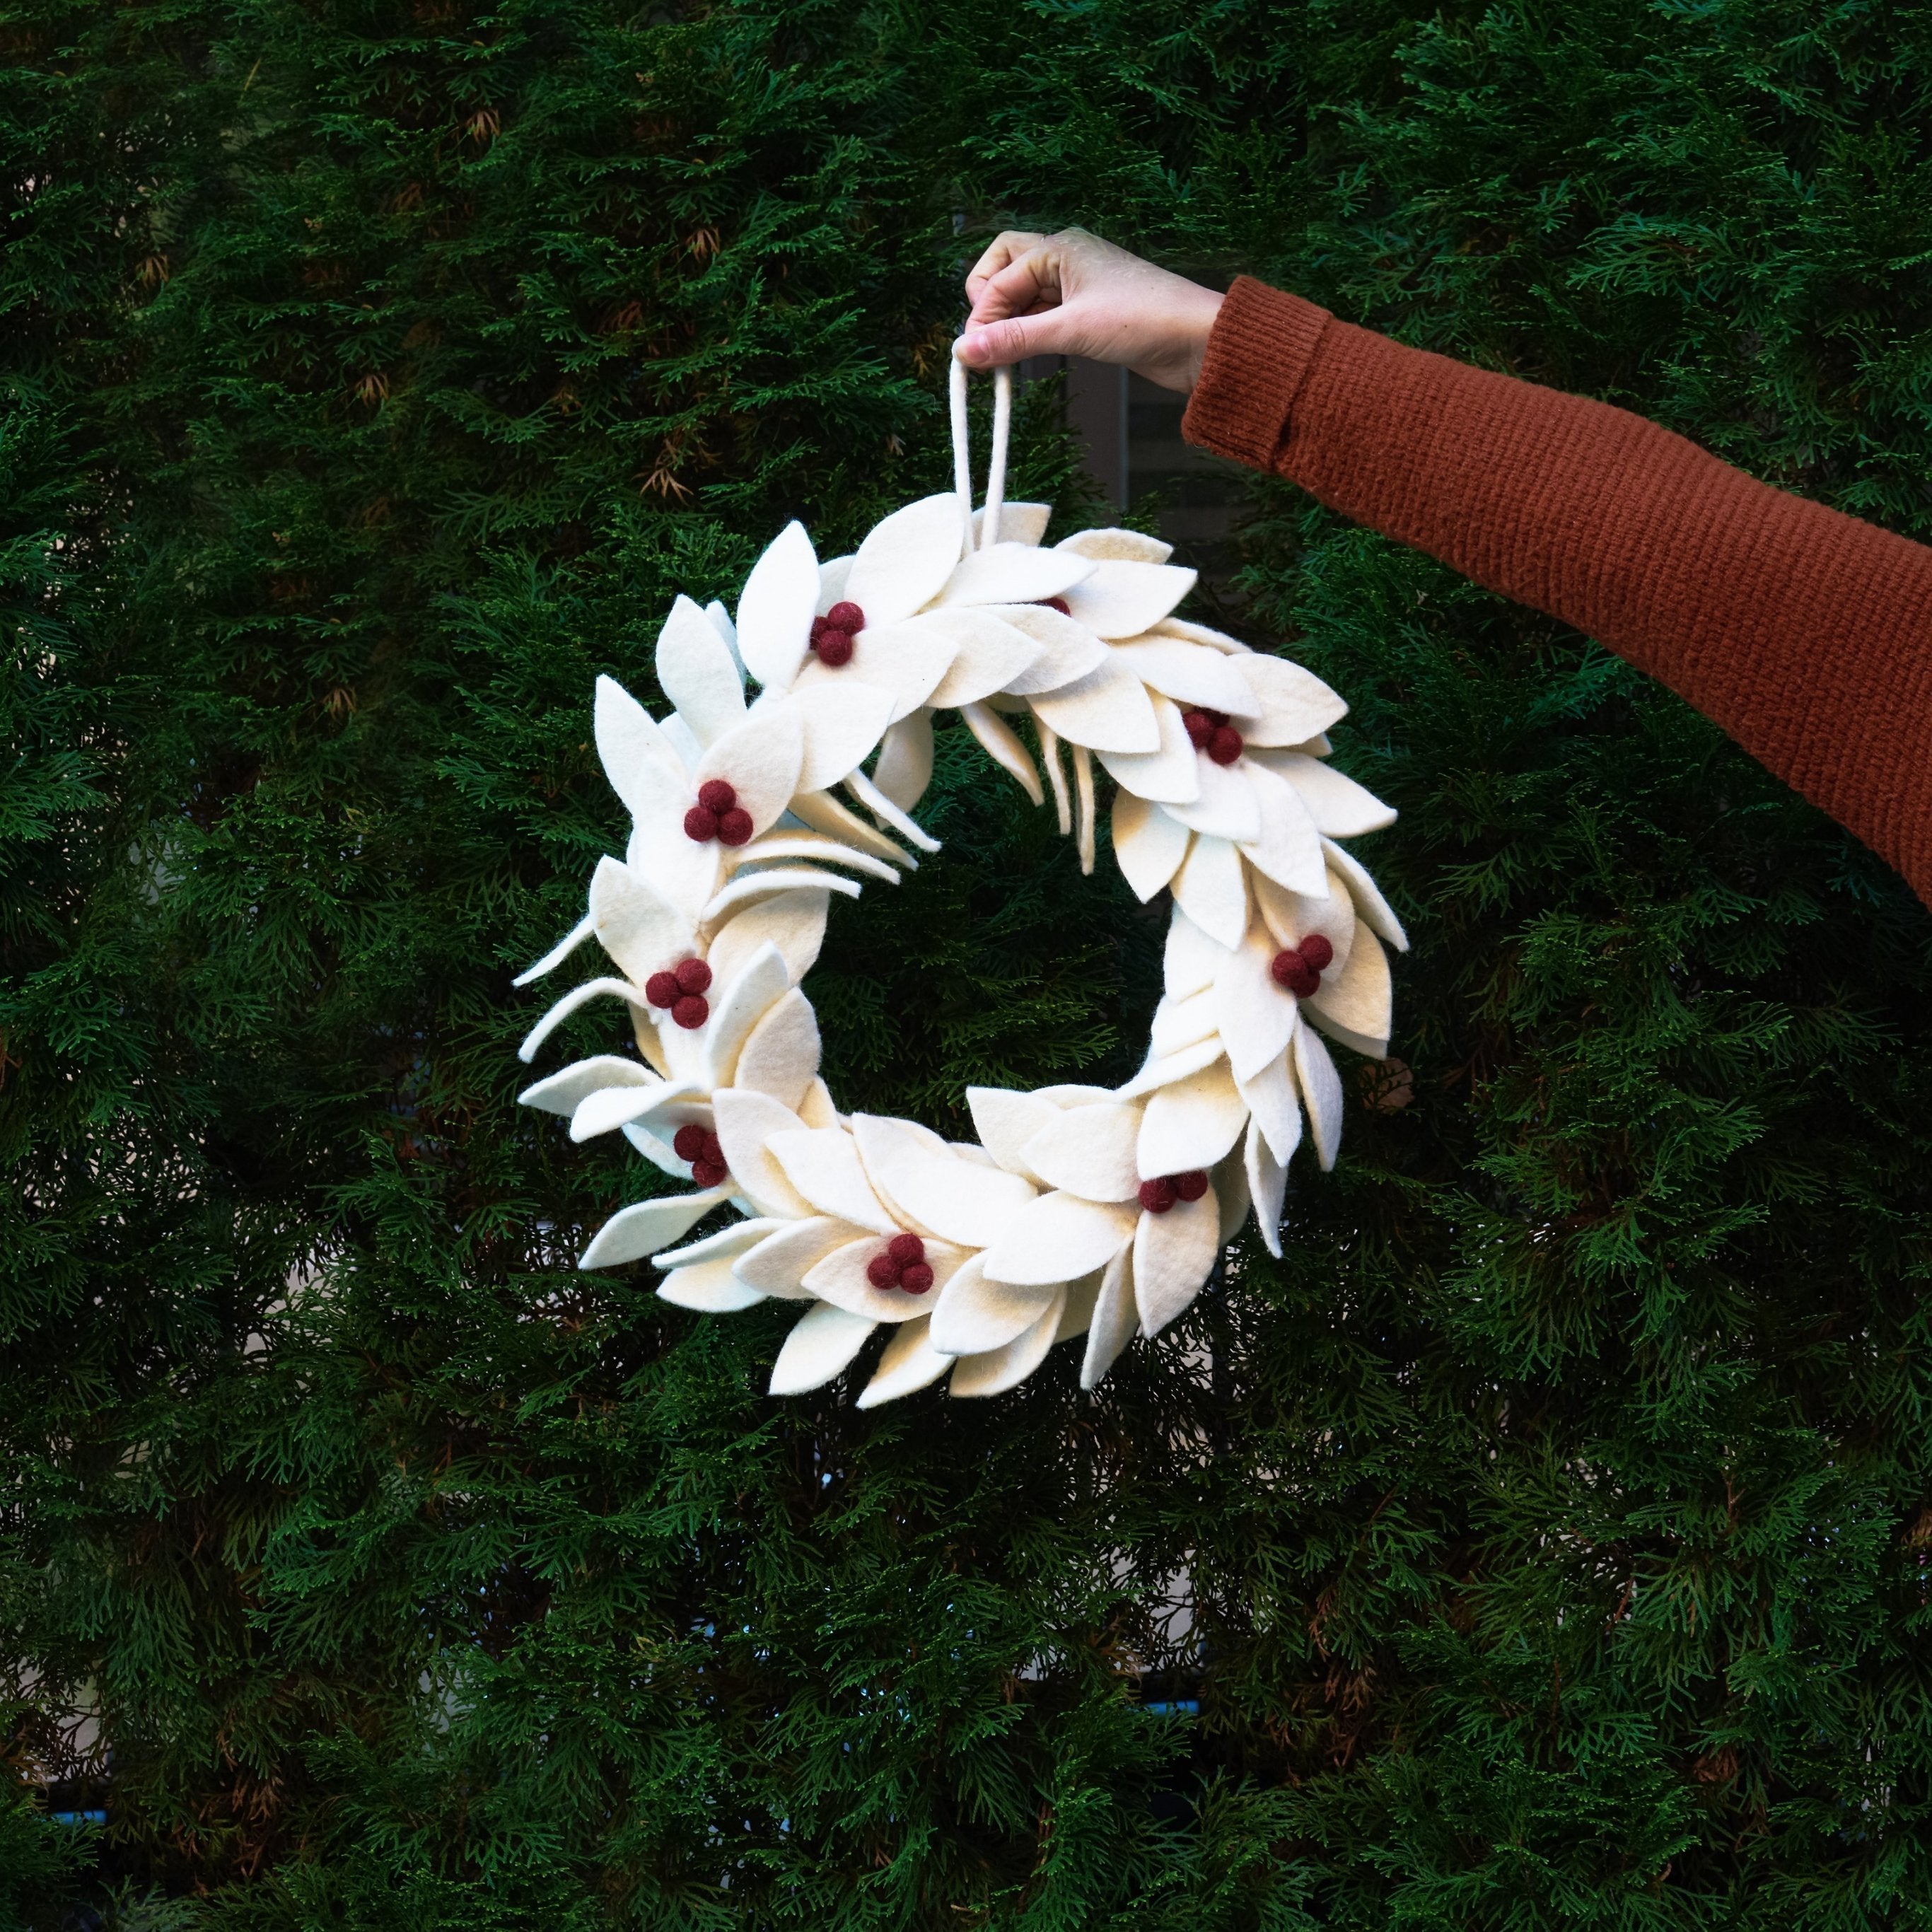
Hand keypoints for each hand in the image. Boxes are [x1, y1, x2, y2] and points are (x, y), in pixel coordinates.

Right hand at [956, 229, 1224, 392]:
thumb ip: (1015, 340)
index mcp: (1060, 247)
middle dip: (988, 302)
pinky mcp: (1089, 310)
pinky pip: (1044, 314)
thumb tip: (963, 350)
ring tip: (1003, 358)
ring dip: (1009, 322)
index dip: (981, 313)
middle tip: (985, 342)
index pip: (999, 274)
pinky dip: (1030, 332)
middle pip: (1005, 268)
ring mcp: (1078, 283)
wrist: (1199, 340)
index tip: (973, 352)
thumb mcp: (1072, 330)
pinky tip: (1026, 355)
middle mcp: (1065, 257)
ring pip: (1024, 294)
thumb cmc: (1144, 320)